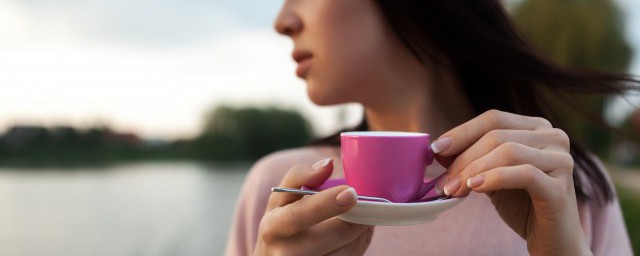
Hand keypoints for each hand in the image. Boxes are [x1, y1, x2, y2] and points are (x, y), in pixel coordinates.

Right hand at [254, 158, 373, 255]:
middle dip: (358, 219)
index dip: (326, 204)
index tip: (351, 193)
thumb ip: (300, 176)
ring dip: (362, 233)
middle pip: (335, 235)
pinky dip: (359, 246)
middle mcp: (285, 254)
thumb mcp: (281, 199)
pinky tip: (355, 238)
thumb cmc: (281, 225)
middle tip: (369, 206)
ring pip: (348, 251)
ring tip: (360, 220)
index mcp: (273, 228)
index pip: (299, 216)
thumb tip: (327, 165)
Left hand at [433, 110, 591, 255]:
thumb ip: (472, 159)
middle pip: (497, 136)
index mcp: (537, 128)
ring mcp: (561, 160)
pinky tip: (475, 188)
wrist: (553, 239)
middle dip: (463, 158)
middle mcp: (554, 137)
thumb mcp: (491, 175)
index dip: (462, 132)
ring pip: (508, 152)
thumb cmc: (522, 204)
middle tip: (442, 182)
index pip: (493, 119)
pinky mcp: (561, 186)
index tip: (436, 149)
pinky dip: (494, 178)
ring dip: (473, 170)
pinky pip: (524, 174)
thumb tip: (439, 150)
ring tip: (453, 190)